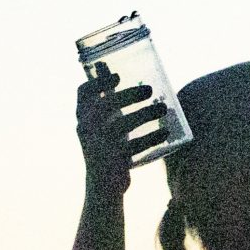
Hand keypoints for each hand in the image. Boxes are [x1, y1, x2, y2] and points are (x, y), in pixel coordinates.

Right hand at [76, 67, 171, 196]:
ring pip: (122, 125)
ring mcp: (99, 146)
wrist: (103, 185)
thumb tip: (104, 64)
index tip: (118, 76)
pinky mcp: (113, 161)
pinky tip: (166, 132)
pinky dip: (152, 137)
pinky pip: (134, 146)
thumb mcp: (103, 119)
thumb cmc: (106, 143)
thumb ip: (105, 95)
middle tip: (150, 90)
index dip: (99, 81)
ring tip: (163, 108)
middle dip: (129, 95)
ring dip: (145, 114)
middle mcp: (86, 130)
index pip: (83, 93)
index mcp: (82, 117)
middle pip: (106, 106)